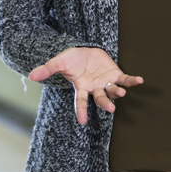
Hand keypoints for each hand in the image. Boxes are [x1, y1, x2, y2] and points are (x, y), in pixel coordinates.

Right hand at [28, 48, 143, 125]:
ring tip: (121, 93)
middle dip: (105, 103)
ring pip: (112, 91)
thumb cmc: (72, 59)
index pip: (80, 102)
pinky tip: (139, 80)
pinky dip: (131, 81)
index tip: (82, 121)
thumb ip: (47, 69)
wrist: (85, 49)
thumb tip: (31, 76)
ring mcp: (105, 82)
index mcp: (81, 88)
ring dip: (117, 93)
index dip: (81, 110)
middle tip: (110, 109)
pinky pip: (124, 79)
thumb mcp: (59, 62)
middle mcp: (95, 88)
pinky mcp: (115, 74)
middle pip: (100, 99)